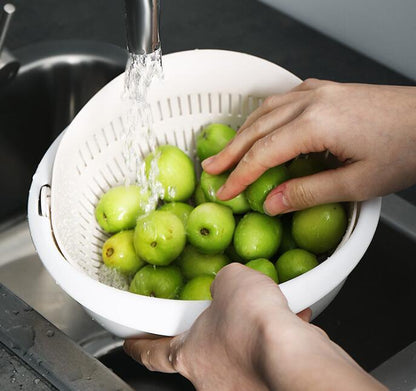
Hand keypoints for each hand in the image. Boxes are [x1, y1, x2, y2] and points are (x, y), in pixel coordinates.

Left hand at [124, 263, 385, 390]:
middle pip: (201, 352)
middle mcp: (211, 378)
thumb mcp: (230, 281)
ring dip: (248, 336)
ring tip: (264, 315)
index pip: (152, 352)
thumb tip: (226, 284)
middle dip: (212, 333)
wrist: (293, 355)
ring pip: (238, 355)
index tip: (129, 343)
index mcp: (188, 354)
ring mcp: (240, 386)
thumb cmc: (252, 323)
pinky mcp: (266, 384)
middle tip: (223, 315)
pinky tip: (290, 323)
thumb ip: (222, 282)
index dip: (139, 346)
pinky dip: (274, 341)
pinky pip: (266, 358)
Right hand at [202, 79, 415, 214]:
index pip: (263, 154)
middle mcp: (310, 101)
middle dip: (230, 152)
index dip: (240, 176)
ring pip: (265, 111)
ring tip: (227, 150)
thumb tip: (272, 203)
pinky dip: (263, 115)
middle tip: (210, 168)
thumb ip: (308, 193)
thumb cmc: (405, 150)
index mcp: (316, 124)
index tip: (224, 192)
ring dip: (242, 132)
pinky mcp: (326, 89)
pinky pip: (282, 99)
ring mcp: (318, 91)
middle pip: (256, 129)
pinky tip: (260, 125)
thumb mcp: (357, 183)